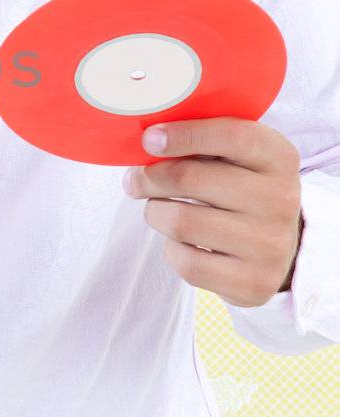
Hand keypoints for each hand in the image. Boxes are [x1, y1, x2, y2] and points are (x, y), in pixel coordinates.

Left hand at [122, 117, 304, 308]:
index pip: (231, 136)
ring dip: (156, 213)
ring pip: (181, 222)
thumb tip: (151, 141)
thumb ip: (202, 141)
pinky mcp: (253, 282)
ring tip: (157, 209)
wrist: (278, 248)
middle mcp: (280, 199)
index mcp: (279, 158)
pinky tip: (181, 242)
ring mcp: (269, 244)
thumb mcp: (237, 157)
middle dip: (150, 177)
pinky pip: (187, 263)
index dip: (184, 134)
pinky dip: (172, 249)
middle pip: (192, 179)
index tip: (149, 139)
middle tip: (135, 180)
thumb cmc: (241, 191)